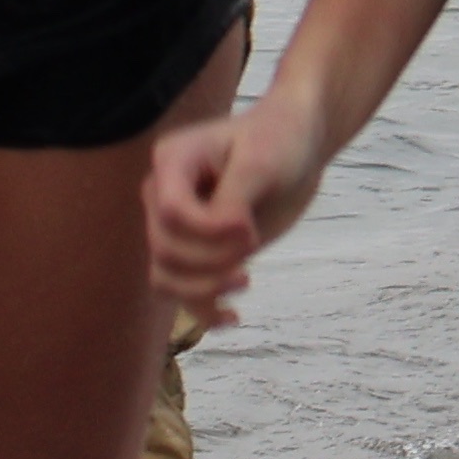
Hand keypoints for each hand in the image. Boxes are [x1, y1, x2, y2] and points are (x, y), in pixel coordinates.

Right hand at [142, 91, 329, 327]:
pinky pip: (182, 294)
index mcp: (172, 161)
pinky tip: (234, 317)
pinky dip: (204, 312)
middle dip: (211, 260)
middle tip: (254, 242)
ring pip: (164, 277)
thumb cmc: (278, 141)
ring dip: (203, 288)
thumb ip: (235, 200)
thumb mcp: (261, 163)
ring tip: (245, 281)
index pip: (170, 212)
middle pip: (165, 248)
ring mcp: (177, 226)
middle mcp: (163, 194)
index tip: (249, 227)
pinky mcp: (196, 251)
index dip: (207, 231)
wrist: (295, 147)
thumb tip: (228, 237)